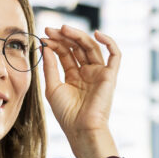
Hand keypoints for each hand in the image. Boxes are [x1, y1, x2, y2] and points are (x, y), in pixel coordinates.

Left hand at [41, 25, 120, 157]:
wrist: (81, 129)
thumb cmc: (67, 114)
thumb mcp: (53, 87)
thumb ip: (50, 66)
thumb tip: (45, 46)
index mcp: (74, 76)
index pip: (65, 53)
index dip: (55, 43)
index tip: (43, 37)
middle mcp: (87, 72)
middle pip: (77, 47)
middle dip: (64, 36)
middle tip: (50, 29)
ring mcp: (99, 73)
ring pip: (91, 47)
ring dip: (78, 35)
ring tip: (63, 29)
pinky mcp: (110, 75)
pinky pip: (115, 55)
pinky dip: (109, 42)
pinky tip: (96, 33)